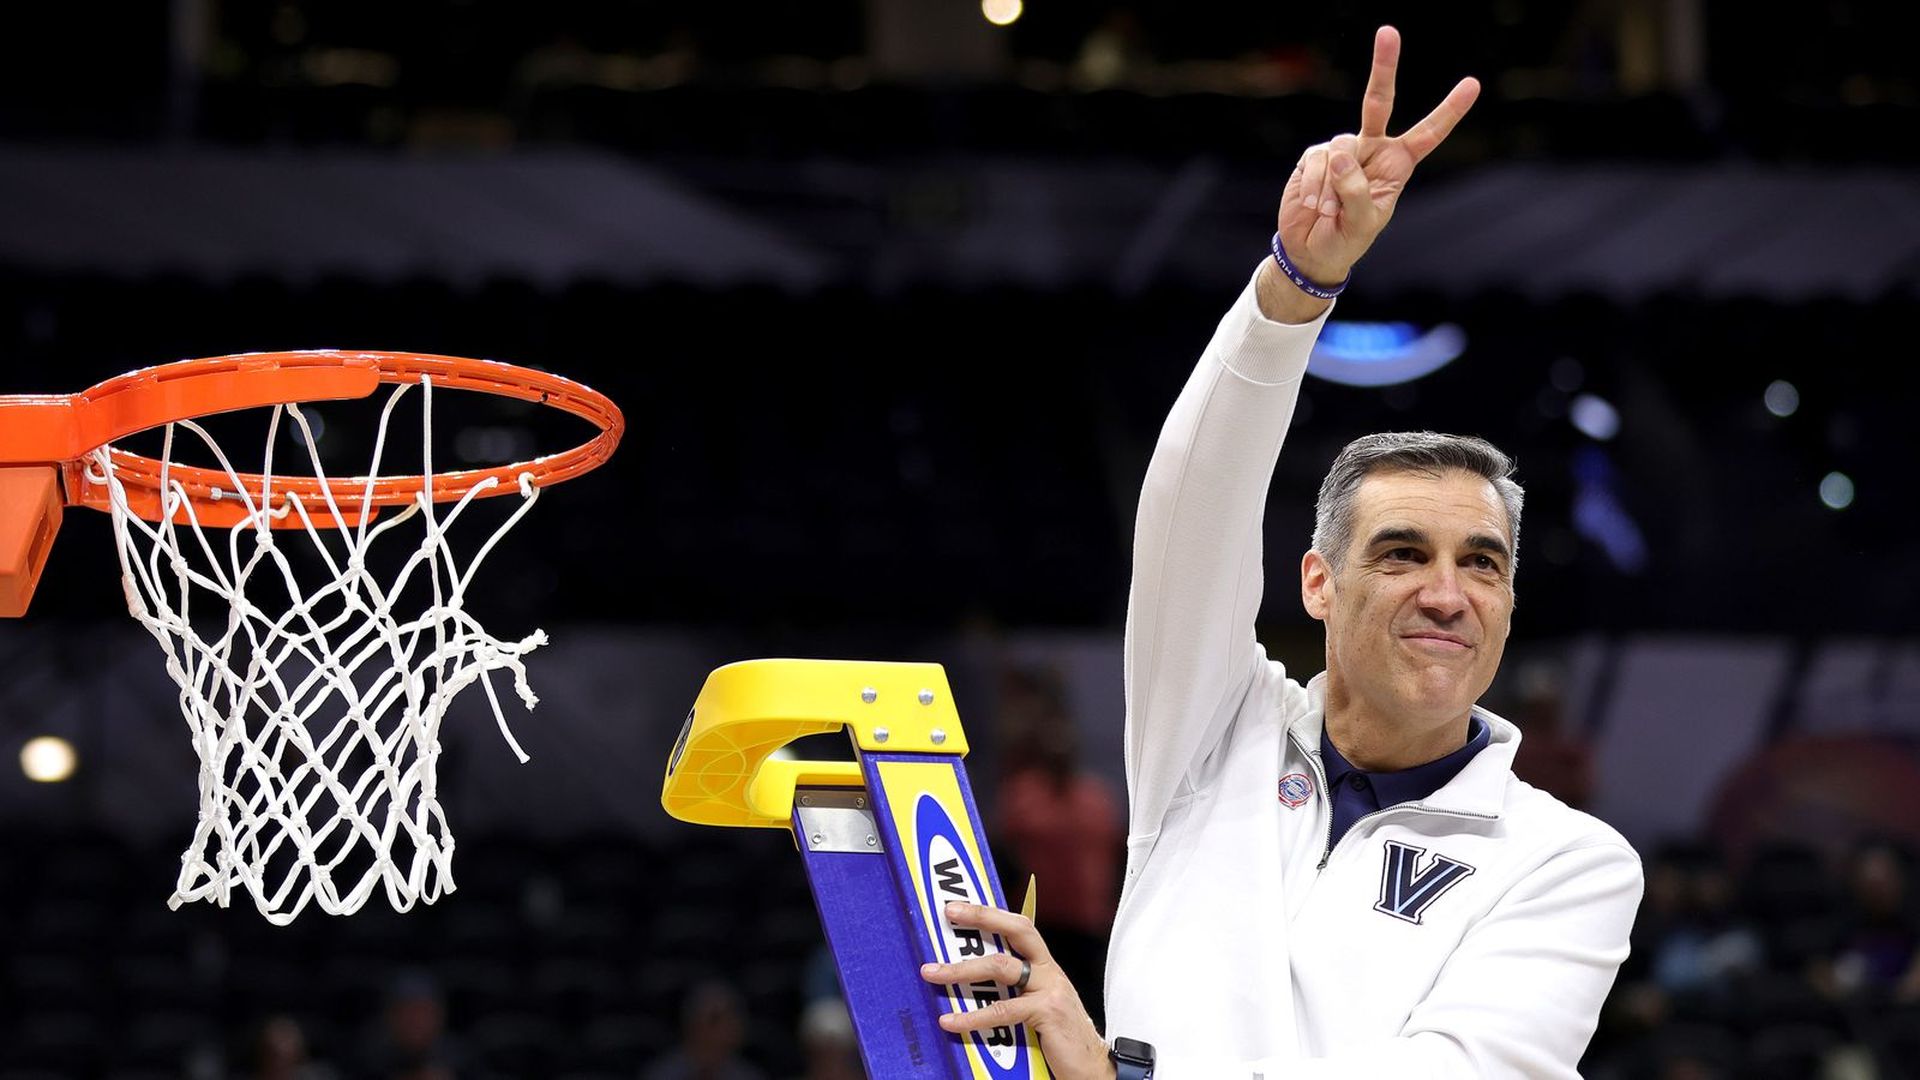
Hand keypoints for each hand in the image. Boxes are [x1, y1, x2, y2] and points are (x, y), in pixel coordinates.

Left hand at [919, 901, 1114, 1079]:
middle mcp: (1050, 971)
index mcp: (1045, 966)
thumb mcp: (1035, 1004)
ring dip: (961, 970)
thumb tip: (968, 980)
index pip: (1019, 927)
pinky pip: (1003, 1011)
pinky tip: (951, 1021)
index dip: (990, 913)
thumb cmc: (1059, 1037)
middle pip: (1016, 931)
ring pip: (1001, 967)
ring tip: (932, 973)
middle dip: (981, 917)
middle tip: (950, 914)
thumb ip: (1012, 990)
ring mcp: (1050, 989)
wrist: (1092, 1067)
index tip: (958, 907)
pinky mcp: (1048, 1012)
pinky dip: (972, 1017)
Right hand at [1278, 25, 1479, 287]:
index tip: (1472, 84)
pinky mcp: (1315, 155)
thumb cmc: (1346, 238)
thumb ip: (1357, 191)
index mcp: (1397, 164)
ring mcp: (1342, 149)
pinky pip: (1319, 161)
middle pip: (1378, 101)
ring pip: (1341, 148)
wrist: (1311, 249)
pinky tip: (1315, 205)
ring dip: (1333, 187)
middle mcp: (1371, 149)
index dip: (1449, 111)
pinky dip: (1316, 186)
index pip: (1428, 134)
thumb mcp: (1362, 223)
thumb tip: (1340, 153)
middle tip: (1388, 31)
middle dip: (1383, 66)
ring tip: (1328, 212)